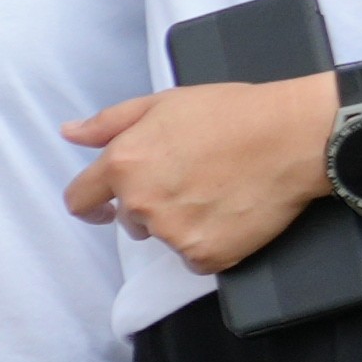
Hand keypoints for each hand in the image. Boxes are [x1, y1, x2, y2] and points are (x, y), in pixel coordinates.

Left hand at [61, 71, 333, 273]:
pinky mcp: (205, 256)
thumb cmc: (232, 113)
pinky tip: (230, 214)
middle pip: (129, 220)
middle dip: (149, 204)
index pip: (80, 200)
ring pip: (162, 237)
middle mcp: (141, 203)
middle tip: (191, 178)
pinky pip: (194, 258)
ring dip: (179, 223)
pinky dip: (208, 243)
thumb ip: (109, 123)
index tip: (103, 207)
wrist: (292, 137)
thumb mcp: (162, 103)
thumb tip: (69, 133)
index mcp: (123, 165)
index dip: (91, 204)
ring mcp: (173, 234)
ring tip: (216, 191)